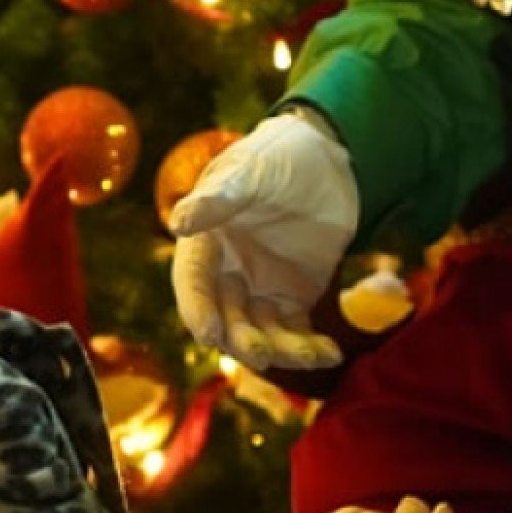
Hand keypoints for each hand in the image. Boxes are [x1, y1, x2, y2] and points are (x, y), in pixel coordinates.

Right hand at [168, 109, 356, 371]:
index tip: (207, 333)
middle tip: (261, 354)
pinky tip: (331, 355)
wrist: (325, 157)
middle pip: (226, 318)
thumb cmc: (277, 156)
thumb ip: (220, 198)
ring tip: (311, 356)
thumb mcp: (250, 171)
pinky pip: (296, 330)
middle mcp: (227, 273)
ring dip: (282, 350)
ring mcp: (260, 289)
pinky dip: (311, 347)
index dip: (197, 309)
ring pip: (262, 332)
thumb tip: (179, 222)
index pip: (193, 283)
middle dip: (242, 339)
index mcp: (205, 243)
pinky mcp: (293, 297)